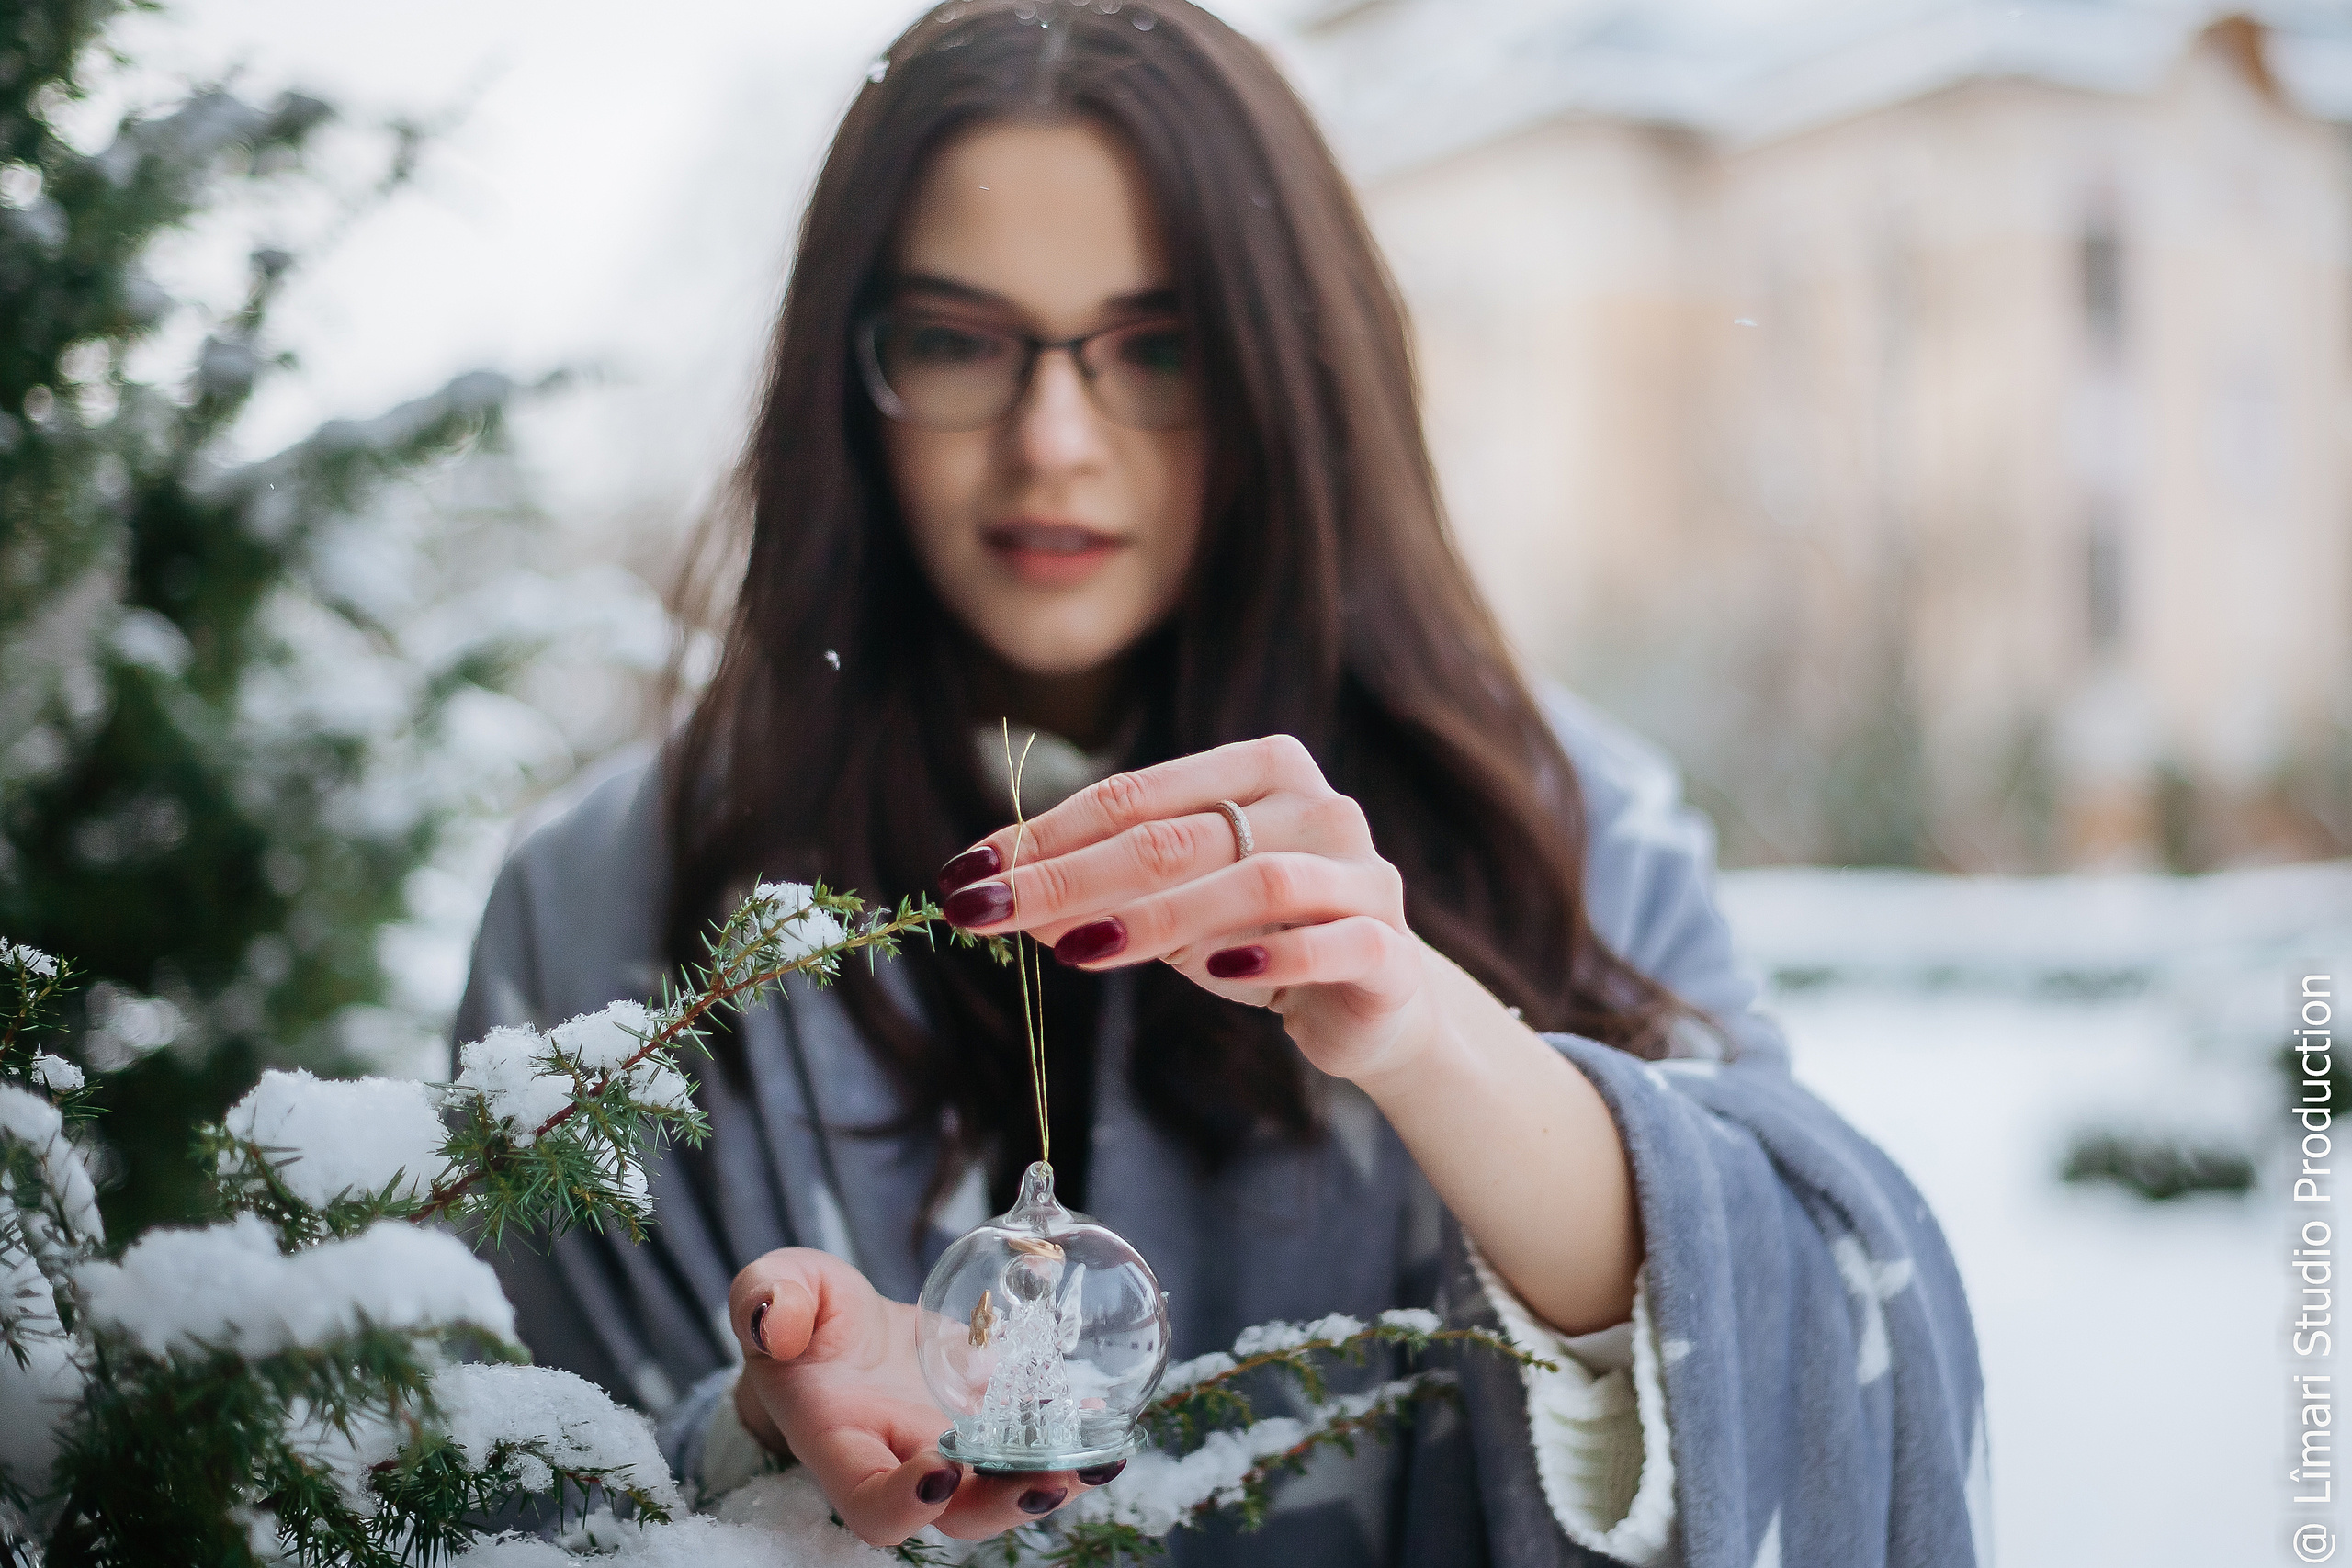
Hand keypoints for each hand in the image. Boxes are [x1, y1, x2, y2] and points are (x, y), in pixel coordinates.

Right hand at [727, 1248, 1124, 1544]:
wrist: (838, 1336)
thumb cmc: (801, 1319)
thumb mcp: (773, 1289)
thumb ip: (766, 1298)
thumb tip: (775, 1323)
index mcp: (841, 1444)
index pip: (870, 1504)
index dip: (904, 1502)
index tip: (939, 1469)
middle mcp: (904, 1461)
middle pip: (959, 1516)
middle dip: (1009, 1503)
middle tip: (1055, 1476)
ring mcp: (954, 1446)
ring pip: (1008, 1487)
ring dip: (1059, 1476)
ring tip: (1103, 1453)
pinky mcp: (992, 1416)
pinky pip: (1036, 1438)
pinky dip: (1074, 1432)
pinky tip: (1110, 1412)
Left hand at [939, 734, 1441, 1083]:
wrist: (1379, 1000)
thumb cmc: (1262, 939)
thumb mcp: (1175, 911)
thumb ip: (1103, 895)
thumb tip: (998, 894)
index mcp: (1262, 767)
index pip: (1134, 796)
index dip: (1042, 834)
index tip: (967, 872)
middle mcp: (1317, 805)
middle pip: (1176, 836)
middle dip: (1068, 876)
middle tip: (988, 911)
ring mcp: (1361, 873)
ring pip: (1255, 881)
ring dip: (1156, 917)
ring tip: (1077, 950)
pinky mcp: (1389, 947)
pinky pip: (1331, 942)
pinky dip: (1271, 956)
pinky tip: (1217, 974)